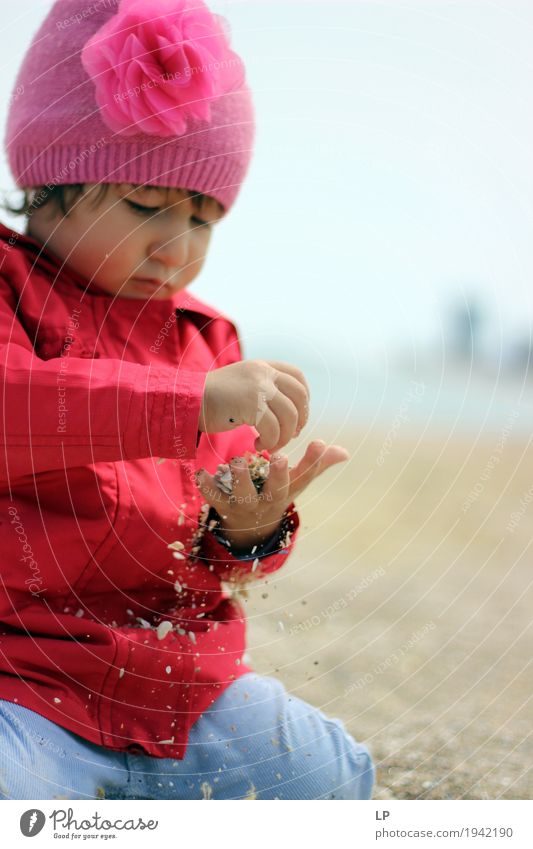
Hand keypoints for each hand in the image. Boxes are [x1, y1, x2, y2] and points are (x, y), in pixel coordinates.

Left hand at [195, 440, 349, 553]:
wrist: (248, 528)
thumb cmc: (275, 493)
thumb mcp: (296, 481)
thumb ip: (317, 464)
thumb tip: (344, 451)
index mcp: (288, 490)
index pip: (305, 476)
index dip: (313, 460)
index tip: (319, 441)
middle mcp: (268, 500)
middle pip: (276, 491)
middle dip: (278, 476)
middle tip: (280, 458)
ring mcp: (245, 505)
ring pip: (243, 495)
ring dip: (240, 479)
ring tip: (238, 461)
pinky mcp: (222, 506)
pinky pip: (213, 497)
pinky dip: (207, 486)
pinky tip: (201, 472)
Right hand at [198, 359, 309, 453]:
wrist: (185, 400)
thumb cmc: (212, 399)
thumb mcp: (242, 384)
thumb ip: (263, 388)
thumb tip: (288, 409)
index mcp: (263, 366)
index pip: (297, 377)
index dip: (304, 399)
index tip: (297, 416)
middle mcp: (263, 373)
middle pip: (299, 396)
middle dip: (300, 420)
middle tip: (289, 436)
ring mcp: (258, 387)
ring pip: (289, 416)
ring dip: (284, 436)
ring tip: (270, 445)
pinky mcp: (251, 405)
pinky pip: (273, 429)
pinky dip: (270, 442)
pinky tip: (258, 445)